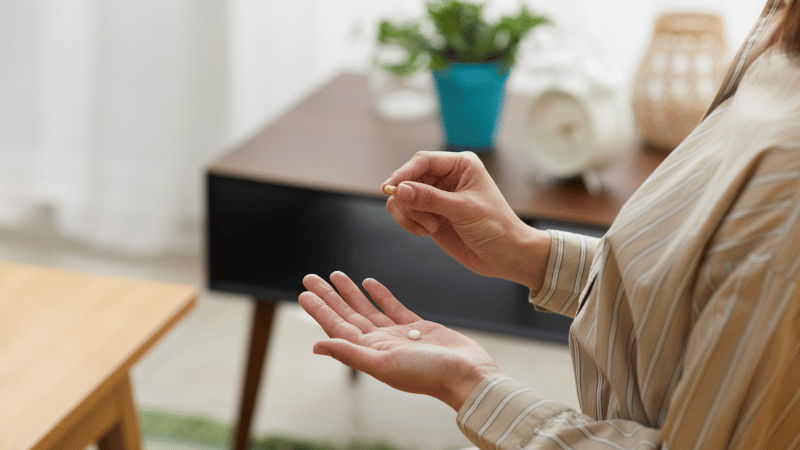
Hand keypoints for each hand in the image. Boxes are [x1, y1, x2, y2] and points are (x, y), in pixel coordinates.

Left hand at [298, 271, 500, 410]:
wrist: (467, 375)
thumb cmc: (428, 375)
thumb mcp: (383, 365)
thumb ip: (350, 353)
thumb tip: (316, 346)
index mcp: (369, 353)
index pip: (337, 327)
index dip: (320, 309)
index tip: (304, 292)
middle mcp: (380, 344)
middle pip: (347, 315)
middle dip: (329, 296)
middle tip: (311, 277)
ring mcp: (398, 336)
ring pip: (367, 309)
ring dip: (351, 293)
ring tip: (336, 275)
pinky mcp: (417, 328)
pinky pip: (392, 308)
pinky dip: (380, 295)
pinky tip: (369, 283)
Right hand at [383, 151, 550, 291]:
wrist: (506, 256)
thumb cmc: (495, 227)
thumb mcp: (463, 209)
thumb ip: (429, 198)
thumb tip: (398, 190)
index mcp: (460, 165)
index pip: (422, 161)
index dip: (403, 173)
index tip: (389, 189)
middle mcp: (446, 177)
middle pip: (408, 178)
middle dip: (408, 199)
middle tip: (420, 218)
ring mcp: (437, 196)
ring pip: (403, 196)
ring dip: (410, 214)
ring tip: (430, 228)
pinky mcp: (430, 214)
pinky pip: (406, 212)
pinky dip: (409, 222)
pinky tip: (426, 232)